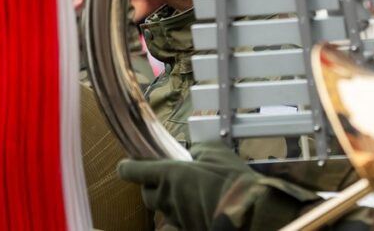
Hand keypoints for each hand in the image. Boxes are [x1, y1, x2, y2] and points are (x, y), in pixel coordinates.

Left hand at [118, 141, 320, 230]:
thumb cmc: (230, 179)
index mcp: (167, 174)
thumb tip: (193, 153)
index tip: (125, 165)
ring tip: (188, 194)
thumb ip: (198, 150)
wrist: (248, 213)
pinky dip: (185, 214)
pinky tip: (200, 208)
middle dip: (152, 186)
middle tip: (167, 178)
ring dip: (170, 201)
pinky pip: (179, 221)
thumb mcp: (216, 152)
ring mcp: (176, 218)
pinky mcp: (187, 230)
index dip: (128, 168)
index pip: (134, 171)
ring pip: (163, 209)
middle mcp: (166, 198)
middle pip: (146, 194)